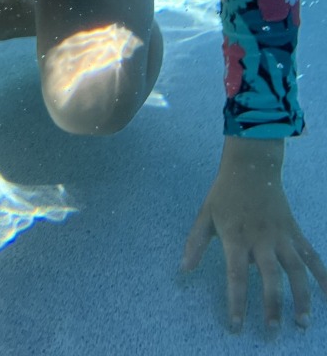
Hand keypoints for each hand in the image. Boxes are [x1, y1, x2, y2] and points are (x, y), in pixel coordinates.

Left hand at [181, 138, 326, 330]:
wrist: (252, 167)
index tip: (238, 325)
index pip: (236, 275)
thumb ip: (195, 243)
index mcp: (236, 237)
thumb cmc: (225, 193)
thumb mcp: (205, 215)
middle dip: (272, 305)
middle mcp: (261, 240)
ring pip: (296, 270)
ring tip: (302, 322)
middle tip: (273, 330)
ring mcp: (281, 235)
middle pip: (270, 277)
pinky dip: (322, 275)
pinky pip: (312, 255)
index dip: (237, 301)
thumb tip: (183, 270)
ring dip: (301, 296)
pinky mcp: (294, 231)